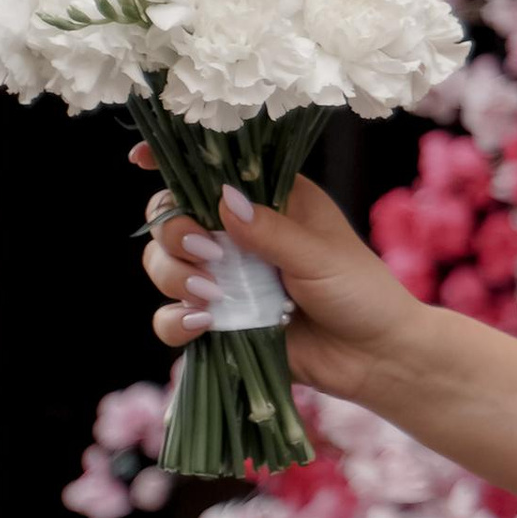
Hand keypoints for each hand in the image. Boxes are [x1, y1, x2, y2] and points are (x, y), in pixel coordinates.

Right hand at [132, 150, 420, 405]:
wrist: (375, 358)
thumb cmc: (361, 293)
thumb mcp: (320, 255)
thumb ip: (270, 231)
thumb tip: (221, 199)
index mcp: (268, 201)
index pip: (211, 171)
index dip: (171, 162)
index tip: (140, 160)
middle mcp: (238, 235)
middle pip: (171, 217)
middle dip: (173, 232)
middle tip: (206, 253)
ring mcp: (225, 280)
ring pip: (163, 266)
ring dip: (174, 276)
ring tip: (213, 296)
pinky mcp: (219, 323)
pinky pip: (172, 319)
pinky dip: (176, 321)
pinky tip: (203, 324)